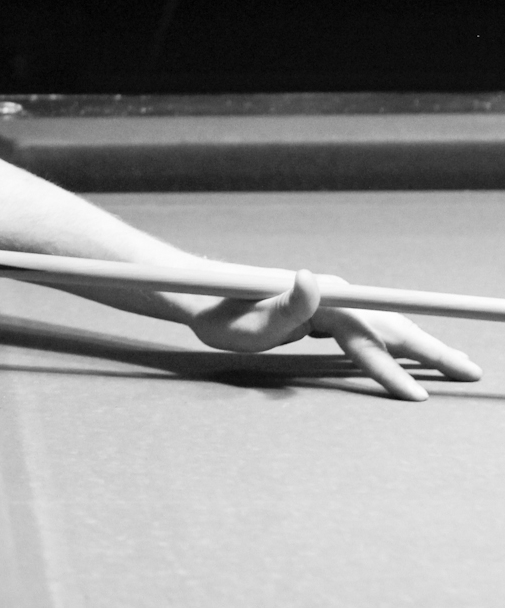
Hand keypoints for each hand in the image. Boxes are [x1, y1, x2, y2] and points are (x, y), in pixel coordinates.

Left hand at [188, 269, 481, 401]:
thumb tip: (311, 278)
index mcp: (321, 300)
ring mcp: (330, 302)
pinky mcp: (323, 312)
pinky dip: (397, 344)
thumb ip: (284, 305)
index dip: (395, 366)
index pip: (368, 337)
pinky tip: (412, 356)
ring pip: (384, 327)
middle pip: (390, 326)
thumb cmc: (220, 315)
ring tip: (457, 365)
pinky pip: (368, 331)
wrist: (201, 297)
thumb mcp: (247, 320)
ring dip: (422, 346)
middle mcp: (332, 296)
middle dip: (432, 352)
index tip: (418, 395)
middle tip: (471, 373)